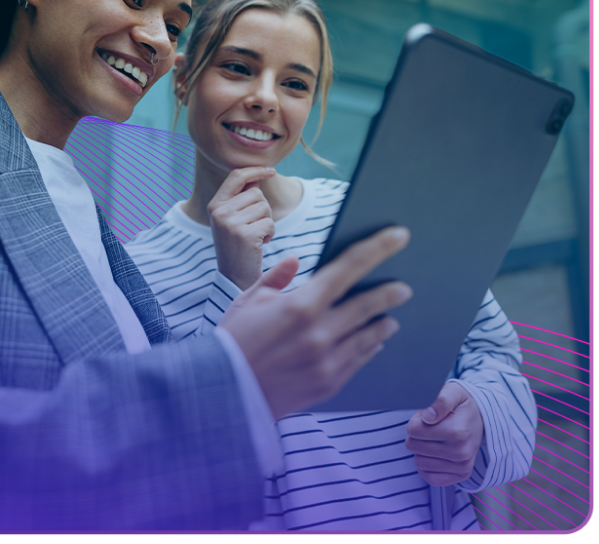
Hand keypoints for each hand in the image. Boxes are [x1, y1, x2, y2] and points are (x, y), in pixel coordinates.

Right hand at [208, 167, 275, 289]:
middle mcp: (219, 212)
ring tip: (256, 236)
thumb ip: (241, 198)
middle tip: (255, 226)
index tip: (271, 170)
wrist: (235, 277)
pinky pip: (270, 222)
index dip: (255, 170)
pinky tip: (260, 244)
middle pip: (256, 193)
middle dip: (264, 209)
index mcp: (215, 205)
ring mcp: (230, 223)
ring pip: (265, 207)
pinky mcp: (245, 235)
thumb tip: (256, 177)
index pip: (236, 176)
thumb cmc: (238, 245)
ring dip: (267, 222)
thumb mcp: (232, 219)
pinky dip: (270, 233)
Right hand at [220, 226, 411, 418]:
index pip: (348, 268)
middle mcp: (320, 332)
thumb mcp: (248, 300)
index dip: (377, 248)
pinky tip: (373, 343)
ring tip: (390, 318)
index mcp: (301, 304)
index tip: (398, 235)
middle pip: (367, 305)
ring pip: (368, 336)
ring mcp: (327, 361)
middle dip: (389, 293)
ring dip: (382, 323)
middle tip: (404, 288)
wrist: (224, 393)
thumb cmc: (233, 340)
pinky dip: (368, 348)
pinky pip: (358, 361)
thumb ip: (276, 278)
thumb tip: (295, 260)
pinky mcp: (329, 385)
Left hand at [406, 382, 483, 485]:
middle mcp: (460, 452)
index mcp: (457, 431)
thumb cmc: (463, 406)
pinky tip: (434, 454)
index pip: (413, 430)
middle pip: (413, 446)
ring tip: (436, 438)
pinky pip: (430, 478)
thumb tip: (428, 417)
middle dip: (417, 434)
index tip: (427, 417)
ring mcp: (462, 466)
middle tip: (431, 427)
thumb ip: (440, 401)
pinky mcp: (461, 476)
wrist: (482, 420)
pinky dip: (427, 466)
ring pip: (419, 462)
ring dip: (422, 449)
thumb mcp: (453, 392)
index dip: (416, 420)